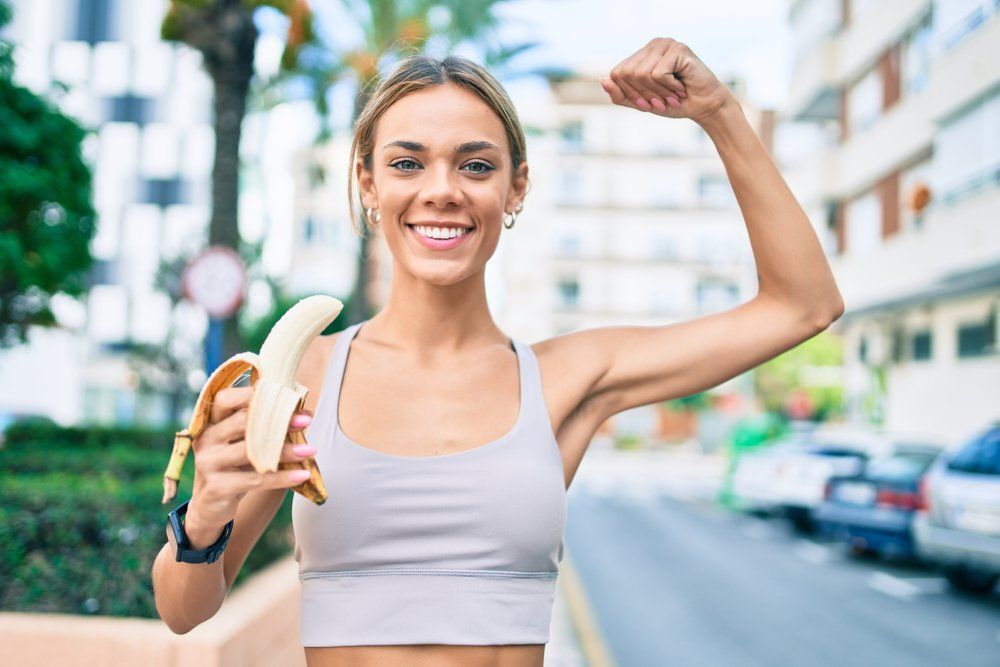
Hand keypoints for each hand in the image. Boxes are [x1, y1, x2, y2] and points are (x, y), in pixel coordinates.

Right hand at [186, 386, 315, 529]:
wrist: (211, 507)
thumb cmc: (234, 468)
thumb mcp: (244, 445)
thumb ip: (264, 428)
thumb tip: (305, 414)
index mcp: (211, 423)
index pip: (227, 399)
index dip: (254, 395)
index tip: (287, 397)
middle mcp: (206, 439)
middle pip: (242, 422)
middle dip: (277, 420)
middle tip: (305, 421)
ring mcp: (208, 463)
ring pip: (251, 451)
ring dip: (285, 451)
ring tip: (311, 450)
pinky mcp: (216, 487)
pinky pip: (255, 480)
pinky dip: (282, 478)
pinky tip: (303, 475)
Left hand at [599, 37, 734, 125]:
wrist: (704, 106)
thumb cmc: (674, 103)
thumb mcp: (642, 103)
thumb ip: (620, 95)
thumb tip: (603, 80)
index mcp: (641, 55)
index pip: (617, 73)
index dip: (628, 93)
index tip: (646, 103)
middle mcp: (652, 45)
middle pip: (627, 73)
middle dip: (643, 94)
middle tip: (661, 101)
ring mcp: (665, 44)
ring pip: (642, 74)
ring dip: (658, 93)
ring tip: (672, 96)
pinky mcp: (678, 49)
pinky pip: (658, 74)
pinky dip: (668, 88)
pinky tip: (681, 88)